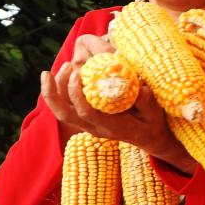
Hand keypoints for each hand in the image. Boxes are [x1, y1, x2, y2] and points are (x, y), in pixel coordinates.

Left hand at [41, 39, 196, 174]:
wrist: (149, 138)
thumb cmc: (152, 124)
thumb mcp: (155, 115)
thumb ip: (146, 103)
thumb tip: (140, 88)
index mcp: (110, 127)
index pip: (86, 113)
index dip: (77, 94)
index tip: (78, 74)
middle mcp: (94, 128)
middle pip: (64, 115)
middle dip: (52, 93)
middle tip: (50, 72)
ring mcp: (88, 125)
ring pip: (61, 111)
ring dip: (55, 90)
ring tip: (65, 67)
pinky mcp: (86, 120)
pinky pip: (66, 107)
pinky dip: (60, 91)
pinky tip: (67, 75)